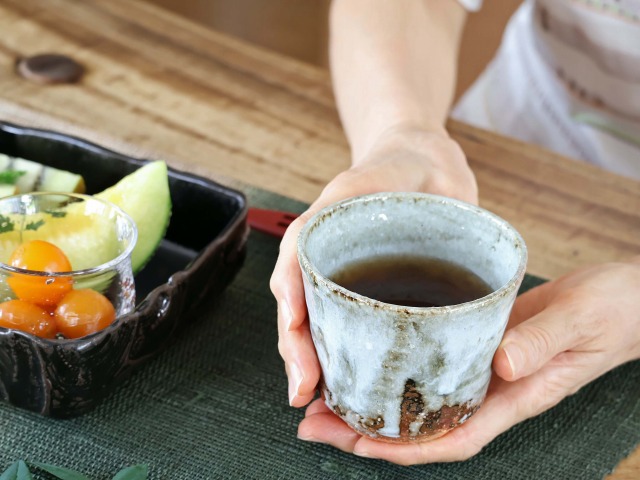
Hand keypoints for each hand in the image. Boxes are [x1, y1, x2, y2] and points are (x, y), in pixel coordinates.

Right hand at [270, 125, 476, 406]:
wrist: (430, 162)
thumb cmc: (394, 165)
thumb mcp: (360, 178)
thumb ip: (342, 199)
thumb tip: (323, 257)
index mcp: (320, 243)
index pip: (292, 288)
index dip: (291, 331)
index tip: (301, 368)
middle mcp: (336, 268)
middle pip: (307, 318)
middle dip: (302, 360)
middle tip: (308, 397)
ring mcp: (364, 284)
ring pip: (335, 332)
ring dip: (326, 369)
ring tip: (330, 408)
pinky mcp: (394, 295)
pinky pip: (376, 332)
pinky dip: (364, 362)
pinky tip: (367, 388)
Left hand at [295, 258, 639, 463]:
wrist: (625, 298)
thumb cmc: (611, 312)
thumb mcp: (580, 320)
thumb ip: (542, 342)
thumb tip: (501, 364)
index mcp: (516, 397)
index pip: (451, 438)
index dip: (402, 450)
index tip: (355, 445)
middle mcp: (492, 392)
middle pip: (422, 428)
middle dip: (367, 434)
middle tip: (315, 422)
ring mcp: (484, 371)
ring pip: (420, 402)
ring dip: (372, 405)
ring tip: (325, 399)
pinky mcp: (479, 345)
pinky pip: (432, 370)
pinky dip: (397, 374)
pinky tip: (370, 362)